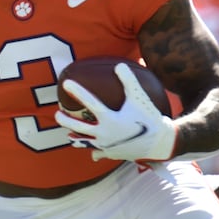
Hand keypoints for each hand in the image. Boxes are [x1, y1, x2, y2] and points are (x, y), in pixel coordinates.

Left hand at [54, 64, 176, 162]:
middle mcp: (104, 134)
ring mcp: (106, 146)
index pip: (90, 103)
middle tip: (57, 112)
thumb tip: (120, 65)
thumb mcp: (140, 98)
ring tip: (68, 133)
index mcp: (110, 119)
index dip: (78, 91)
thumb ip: (129, 82)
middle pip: (78, 127)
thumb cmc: (150, 118)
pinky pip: (98, 153)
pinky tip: (90, 151)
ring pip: (84, 142)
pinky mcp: (111, 154)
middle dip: (65, 120)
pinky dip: (93, 151)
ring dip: (75, 136)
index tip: (66, 83)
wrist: (161, 143)